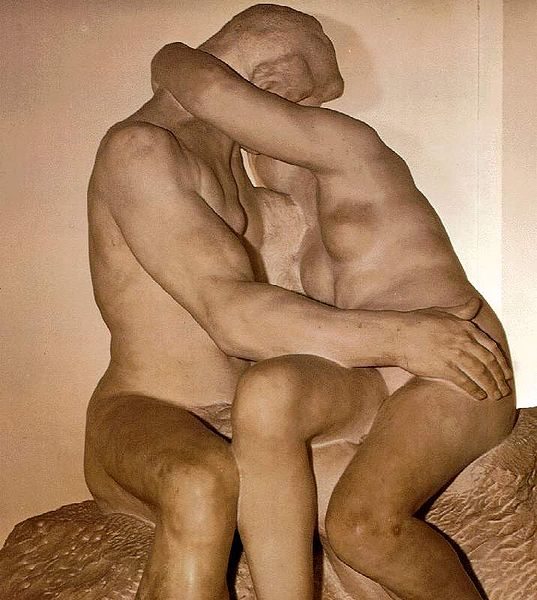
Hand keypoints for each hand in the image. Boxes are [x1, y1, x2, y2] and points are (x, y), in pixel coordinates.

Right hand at [395, 298, 511, 399]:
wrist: (397, 335)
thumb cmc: (417, 322)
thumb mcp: (442, 312)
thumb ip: (462, 311)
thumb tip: (475, 303)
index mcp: (465, 328)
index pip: (491, 347)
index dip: (501, 362)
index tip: (506, 372)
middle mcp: (463, 341)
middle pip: (488, 362)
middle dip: (499, 377)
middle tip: (504, 388)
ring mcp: (454, 355)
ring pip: (480, 373)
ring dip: (490, 386)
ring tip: (495, 394)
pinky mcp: (444, 368)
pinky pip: (465, 381)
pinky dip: (474, 390)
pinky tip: (479, 396)